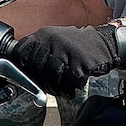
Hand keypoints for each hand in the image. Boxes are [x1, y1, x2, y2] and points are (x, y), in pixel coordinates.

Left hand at [9, 24, 125, 93]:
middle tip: (46, 85)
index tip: (26, 72)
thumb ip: (38, 50)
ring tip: (59, 88)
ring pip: (50, 78)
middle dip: (39, 80)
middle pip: (34, 68)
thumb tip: (20, 67)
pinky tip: (71, 87)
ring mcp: (66, 53)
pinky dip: (67, 90)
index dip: (21, 65)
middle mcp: (53, 41)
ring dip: (53, 88)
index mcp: (44, 34)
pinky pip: (66, 84)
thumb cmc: (76, 46)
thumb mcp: (55, 40)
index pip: (21, 51)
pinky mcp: (78, 66)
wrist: (104, 43)